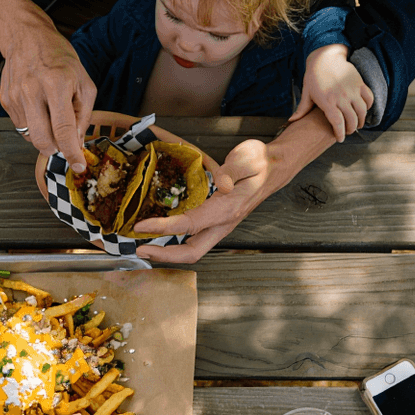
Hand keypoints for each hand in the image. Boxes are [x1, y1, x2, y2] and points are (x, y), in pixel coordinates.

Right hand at [0, 26, 95, 173]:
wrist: (27, 38)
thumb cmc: (59, 59)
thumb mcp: (83, 82)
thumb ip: (83, 115)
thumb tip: (77, 144)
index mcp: (56, 84)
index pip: (63, 128)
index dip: (71, 152)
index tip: (77, 165)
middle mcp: (32, 91)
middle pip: (42, 140)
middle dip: (55, 149)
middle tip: (63, 142)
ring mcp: (15, 96)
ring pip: (31, 137)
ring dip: (44, 135)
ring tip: (50, 113)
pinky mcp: (6, 100)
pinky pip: (21, 127)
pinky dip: (33, 124)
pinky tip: (37, 107)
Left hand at [135, 139, 270, 262]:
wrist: (274, 168)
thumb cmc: (260, 163)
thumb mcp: (248, 159)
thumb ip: (232, 170)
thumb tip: (220, 183)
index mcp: (228, 209)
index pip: (190, 225)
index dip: (163, 228)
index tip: (142, 226)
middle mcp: (223, 223)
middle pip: (192, 252)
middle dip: (164, 255)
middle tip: (140, 250)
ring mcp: (220, 225)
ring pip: (193, 249)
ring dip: (168, 252)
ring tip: (146, 247)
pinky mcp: (217, 222)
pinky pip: (194, 239)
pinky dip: (175, 242)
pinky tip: (162, 236)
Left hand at [291, 44, 373, 142]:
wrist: (325, 57)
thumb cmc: (314, 76)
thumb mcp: (307, 93)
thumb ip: (302, 109)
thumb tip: (291, 121)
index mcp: (328, 102)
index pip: (337, 123)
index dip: (340, 133)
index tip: (340, 139)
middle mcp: (342, 97)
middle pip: (351, 119)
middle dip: (350, 129)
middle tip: (348, 132)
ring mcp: (352, 90)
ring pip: (362, 111)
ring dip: (361, 120)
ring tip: (357, 124)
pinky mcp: (360, 83)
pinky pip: (369, 98)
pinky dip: (368, 106)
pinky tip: (363, 110)